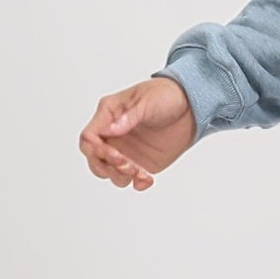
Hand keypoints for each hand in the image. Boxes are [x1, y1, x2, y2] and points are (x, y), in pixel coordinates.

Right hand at [79, 77, 196, 190]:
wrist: (191, 106)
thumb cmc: (165, 95)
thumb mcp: (147, 101)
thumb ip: (129, 117)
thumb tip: (112, 129)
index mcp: (108, 115)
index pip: (89, 138)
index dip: (96, 150)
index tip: (115, 154)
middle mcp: (113, 135)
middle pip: (94, 159)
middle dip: (107, 167)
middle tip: (127, 165)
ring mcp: (125, 151)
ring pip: (109, 172)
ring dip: (119, 177)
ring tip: (138, 172)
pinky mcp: (140, 162)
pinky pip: (131, 179)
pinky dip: (136, 183)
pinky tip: (146, 179)